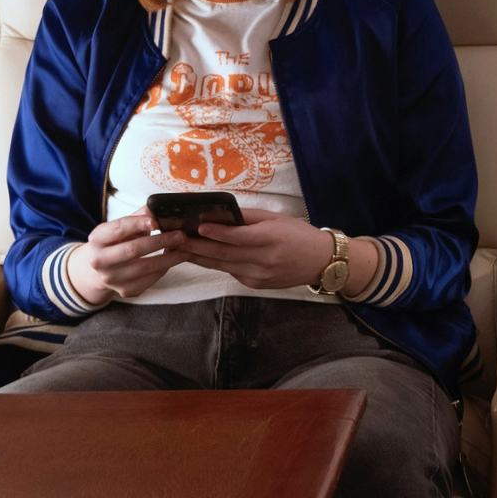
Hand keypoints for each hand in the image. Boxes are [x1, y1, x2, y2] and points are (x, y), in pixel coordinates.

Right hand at [65, 211, 186, 304]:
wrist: (101, 269)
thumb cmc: (117, 241)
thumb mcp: (122, 227)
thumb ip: (138, 217)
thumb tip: (157, 207)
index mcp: (97, 239)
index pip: (118, 229)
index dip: (137, 224)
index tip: (156, 220)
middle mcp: (99, 261)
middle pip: (133, 250)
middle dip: (161, 241)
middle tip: (181, 235)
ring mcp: (111, 279)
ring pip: (145, 267)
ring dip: (170, 257)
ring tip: (185, 248)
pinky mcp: (125, 290)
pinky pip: (150, 279)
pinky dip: (166, 268)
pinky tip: (176, 259)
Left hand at [181, 208, 332, 289]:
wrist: (322, 262)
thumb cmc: (300, 235)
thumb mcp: (278, 219)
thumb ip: (250, 218)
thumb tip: (221, 213)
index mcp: (270, 239)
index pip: (238, 236)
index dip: (216, 232)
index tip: (196, 226)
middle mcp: (263, 260)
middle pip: (223, 254)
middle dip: (196, 246)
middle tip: (175, 238)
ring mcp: (257, 275)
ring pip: (221, 265)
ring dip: (198, 257)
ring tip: (179, 247)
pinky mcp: (254, 284)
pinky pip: (230, 271)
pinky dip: (215, 263)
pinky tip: (201, 256)